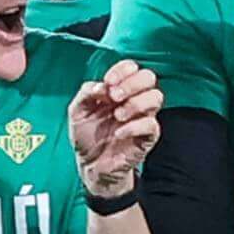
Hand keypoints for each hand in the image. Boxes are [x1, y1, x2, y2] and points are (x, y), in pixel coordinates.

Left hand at [66, 61, 162, 198]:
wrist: (91, 165)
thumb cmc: (87, 136)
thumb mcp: (77, 111)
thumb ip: (86, 93)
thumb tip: (101, 86)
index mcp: (118, 90)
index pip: (132, 67)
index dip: (122, 70)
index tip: (108, 82)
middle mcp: (134, 100)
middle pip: (149, 77)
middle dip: (131, 83)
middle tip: (114, 97)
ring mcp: (143, 117)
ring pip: (156, 97)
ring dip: (135, 103)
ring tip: (117, 116)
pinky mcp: (148, 137)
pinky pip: (151, 125)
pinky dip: (134, 126)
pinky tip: (119, 133)